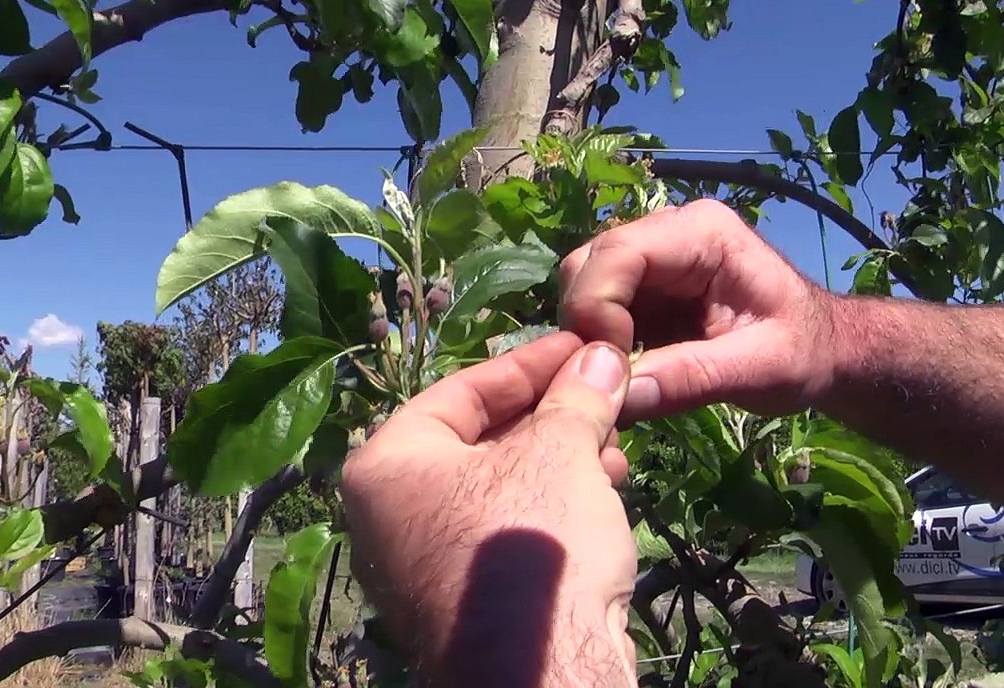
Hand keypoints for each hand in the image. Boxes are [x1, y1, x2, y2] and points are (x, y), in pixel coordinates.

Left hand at [340, 332, 638, 687]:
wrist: (541, 671)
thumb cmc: (531, 541)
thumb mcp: (560, 452)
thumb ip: (577, 397)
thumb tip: (603, 356)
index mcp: (388, 466)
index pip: (461, 391)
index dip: (530, 364)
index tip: (582, 348)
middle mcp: (392, 513)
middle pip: (481, 439)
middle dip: (552, 415)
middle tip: (604, 395)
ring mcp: (426, 563)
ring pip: (501, 487)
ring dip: (563, 458)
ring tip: (615, 444)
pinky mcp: (465, 601)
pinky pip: (508, 531)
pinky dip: (553, 504)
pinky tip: (605, 491)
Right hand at [559, 199, 835, 420]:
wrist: (823, 352)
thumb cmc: (805, 353)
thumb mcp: (761, 370)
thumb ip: (694, 378)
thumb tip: (621, 397)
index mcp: (702, 232)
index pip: (617, 253)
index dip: (597, 308)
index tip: (612, 367)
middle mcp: (669, 232)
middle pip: (587, 265)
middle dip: (587, 325)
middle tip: (612, 381)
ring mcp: (654, 259)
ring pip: (583, 287)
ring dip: (590, 339)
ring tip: (622, 383)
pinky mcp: (645, 290)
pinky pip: (598, 311)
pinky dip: (600, 346)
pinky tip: (626, 377)